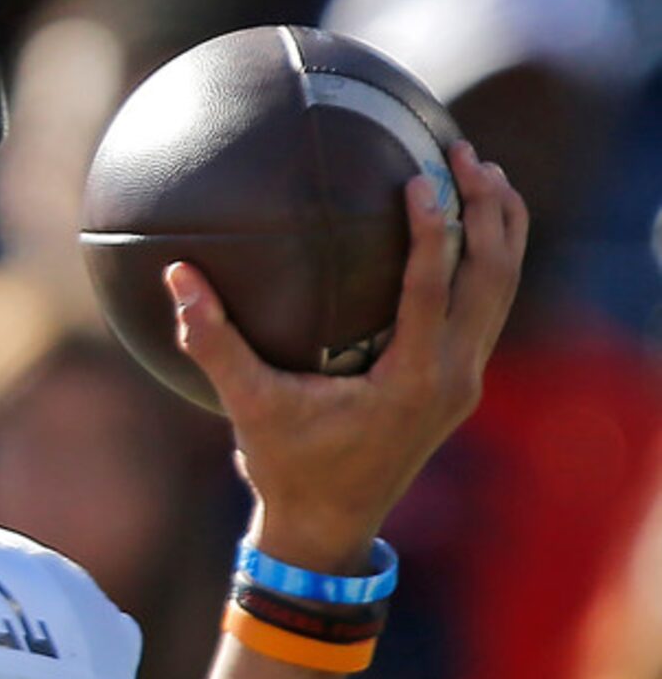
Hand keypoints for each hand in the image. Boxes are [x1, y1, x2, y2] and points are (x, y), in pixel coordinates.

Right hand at [168, 140, 525, 572]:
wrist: (328, 526)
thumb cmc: (286, 467)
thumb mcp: (247, 406)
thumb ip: (212, 341)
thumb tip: (176, 275)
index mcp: (409, 382)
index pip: (434, 291)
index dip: (433, 231)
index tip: (422, 178)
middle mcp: (451, 378)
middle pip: (493, 278)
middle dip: (487, 211)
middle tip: (463, 152)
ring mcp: (464, 381)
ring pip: (502, 289)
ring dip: (500, 229)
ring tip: (482, 172)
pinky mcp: (459, 382)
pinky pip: (487, 308)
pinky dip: (486, 261)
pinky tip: (466, 227)